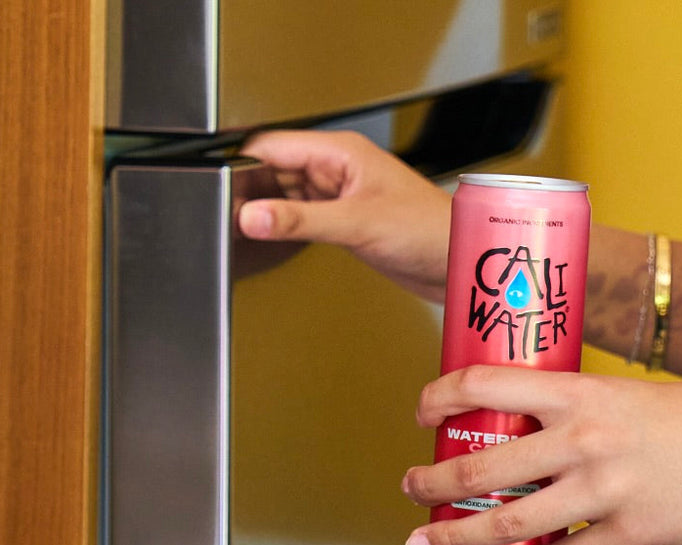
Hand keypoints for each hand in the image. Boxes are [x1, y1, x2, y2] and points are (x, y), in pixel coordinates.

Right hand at [238, 130, 452, 301]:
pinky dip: (284, 225)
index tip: (220, 188)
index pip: (273, 146)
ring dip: (267, 209)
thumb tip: (255, 217)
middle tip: (226, 214)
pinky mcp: (343, 219)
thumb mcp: (358, 223)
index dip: (243, 165)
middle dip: (250, 190)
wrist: (460, 261)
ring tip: (244, 227)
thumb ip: (301, 220)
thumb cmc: (431, 229)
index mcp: (341, 152)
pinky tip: (273, 237)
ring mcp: (339, 194)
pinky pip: (301, 215)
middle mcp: (338, 169)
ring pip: (285, 193)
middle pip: (274, 169)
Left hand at [402, 366, 681, 544]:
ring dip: (454, 537)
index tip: (423, 410)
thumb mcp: (629, 392)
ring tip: (424, 542)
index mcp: (581, 393)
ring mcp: (603, 492)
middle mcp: (583, 441)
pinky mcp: (627, 534)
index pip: (487, 384)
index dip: (441, 396)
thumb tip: (530, 426)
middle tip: (411, 487)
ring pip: (507, 524)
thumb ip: (579, 409)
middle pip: (481, 467)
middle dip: (431, 482)